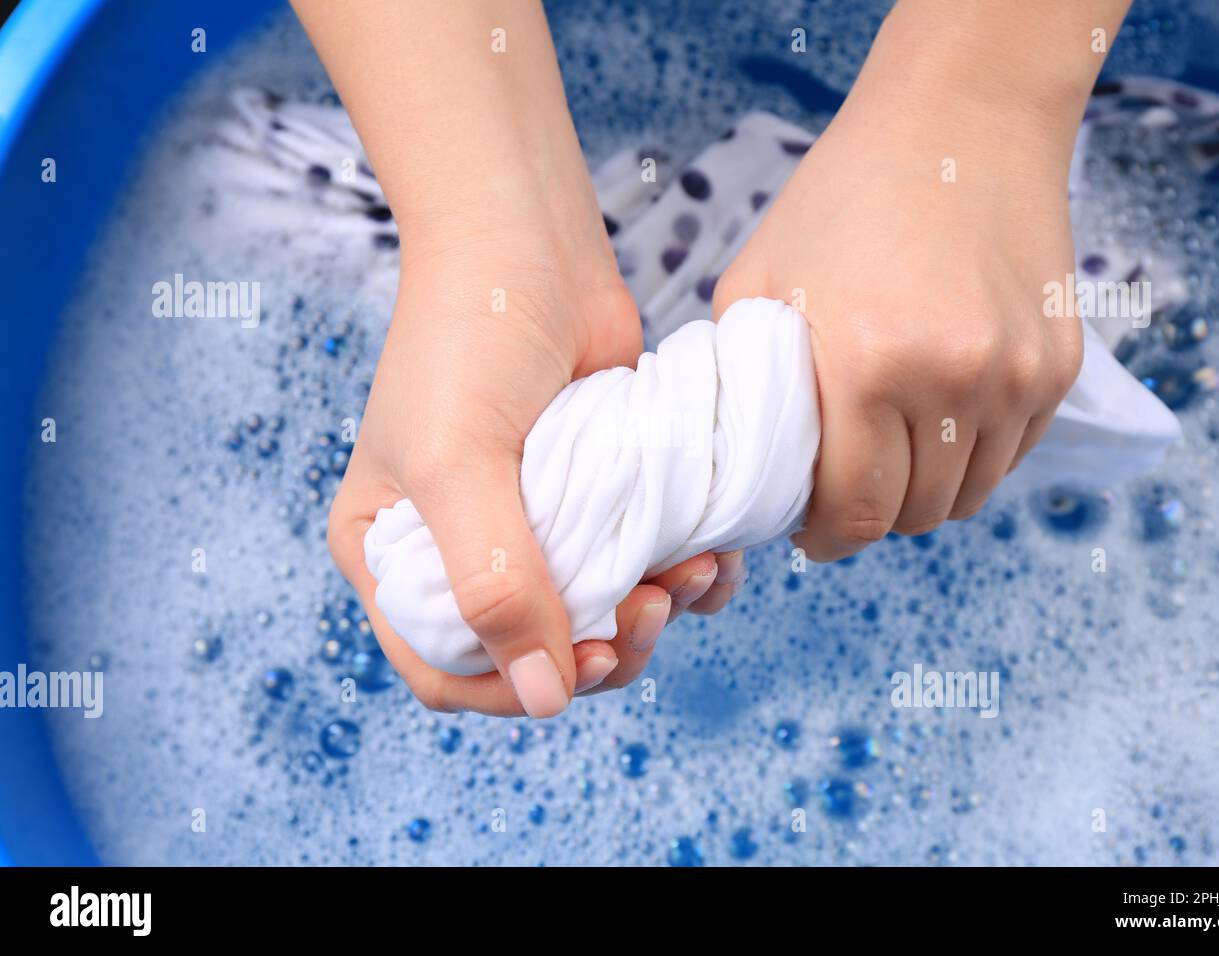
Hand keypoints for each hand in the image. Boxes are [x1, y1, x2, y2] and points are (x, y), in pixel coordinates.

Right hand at [293, 0, 740, 716]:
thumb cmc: (464, 340)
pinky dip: (684, 577)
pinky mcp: (600, 499)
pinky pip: (644, 568)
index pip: (444, 668)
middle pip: (534, 655)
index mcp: (395, 555)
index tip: (585, 666)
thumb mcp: (458, 466)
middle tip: (650, 612)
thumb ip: (492, 584)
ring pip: (602, 619)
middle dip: (603, 652)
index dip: (512, 689)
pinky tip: (708, 555)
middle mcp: (462, 551)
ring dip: (655, 618)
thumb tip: (545, 697)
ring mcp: (536, 527)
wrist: (526, 242)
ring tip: (688, 577)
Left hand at [714, 2, 1098, 559]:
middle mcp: (953, 380)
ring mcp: (1018, 376)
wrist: (960, 122)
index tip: (811, 533)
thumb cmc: (841, 200)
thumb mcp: (756, 285)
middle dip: (871, 518)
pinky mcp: (1059, 366)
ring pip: (969, 495)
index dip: (827, 538)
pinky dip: (972, 457)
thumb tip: (742, 468)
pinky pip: (1012, 454)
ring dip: (924, 493)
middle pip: (916, 514)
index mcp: (866, 363)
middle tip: (844, 490)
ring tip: (890, 455)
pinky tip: (937, 416)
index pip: (854, 512)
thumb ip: (744, 385)